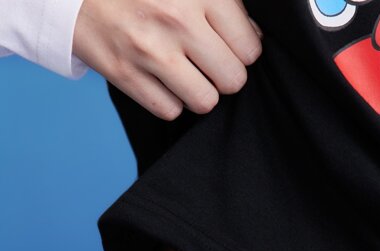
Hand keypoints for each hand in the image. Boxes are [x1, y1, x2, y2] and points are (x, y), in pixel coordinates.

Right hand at [72, 0, 263, 119]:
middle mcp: (176, 20)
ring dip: (200, 92)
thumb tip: (253, 38)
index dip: (243, 52)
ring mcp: (150, 51)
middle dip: (224, 76)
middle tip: (207, 63)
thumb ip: (222, 4)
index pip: (249, 48)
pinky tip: (160, 79)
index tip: (228, 46)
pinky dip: (170, 101)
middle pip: (232, 79)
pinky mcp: (126, 75)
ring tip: (186, 73)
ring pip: (205, 101)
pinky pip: (171, 111)